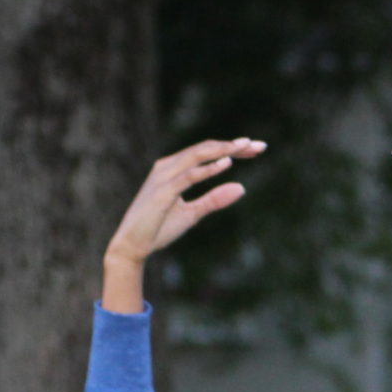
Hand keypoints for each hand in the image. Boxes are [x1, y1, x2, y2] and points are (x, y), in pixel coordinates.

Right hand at [106, 138, 265, 267]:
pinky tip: (227, 164)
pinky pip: (188, 176)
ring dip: (223, 150)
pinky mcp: (162, 193)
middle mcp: (168, 166)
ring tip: (245, 148)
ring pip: (197, 155)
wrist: (132, 246)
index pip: (207, 152)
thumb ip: (214, 200)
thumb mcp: (193, 214)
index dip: (232, 148)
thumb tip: (242, 188)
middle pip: (205, 148)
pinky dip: (208, 170)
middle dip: (233, 146)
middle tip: (259, 145)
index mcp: (174, 168)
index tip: (257, 148)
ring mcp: (164, 177)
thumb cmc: (159, 229)